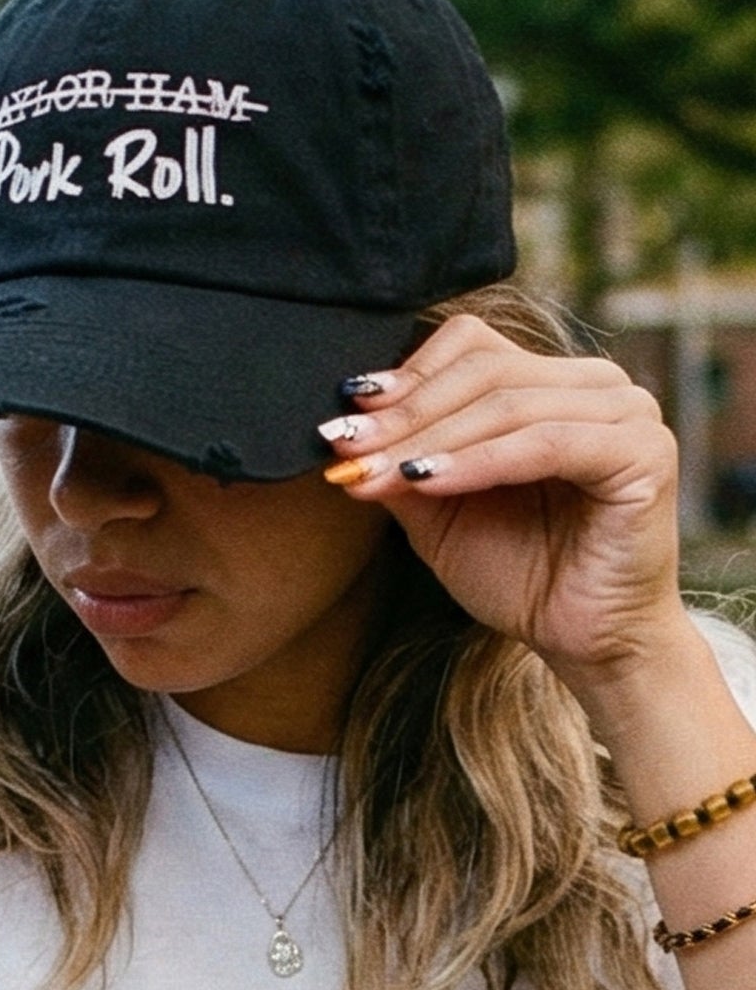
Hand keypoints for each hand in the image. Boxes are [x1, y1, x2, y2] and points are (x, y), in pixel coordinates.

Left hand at [323, 314, 686, 687]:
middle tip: (348, 446)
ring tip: (376, 471)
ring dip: (431, 438)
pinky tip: (428, 479)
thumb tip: (345, 431)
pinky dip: (479, 461)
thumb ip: (403, 462)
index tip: (345, 419)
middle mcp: (597, 385)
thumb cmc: (523, 576)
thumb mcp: (441, 511)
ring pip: (509, 405)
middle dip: (406, 414)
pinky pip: (546, 444)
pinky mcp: (643, 452)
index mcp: (554, 384)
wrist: (586, 643)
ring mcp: (627, 412)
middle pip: (485, 370)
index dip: (407, 377)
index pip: (472, 346)